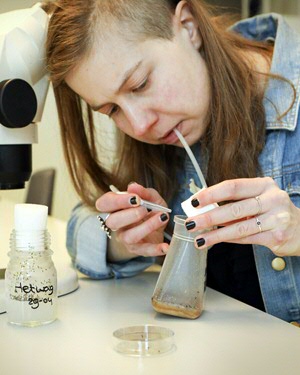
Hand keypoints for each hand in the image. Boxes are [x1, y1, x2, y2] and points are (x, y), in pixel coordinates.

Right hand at [95, 182, 169, 256]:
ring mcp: (126, 238)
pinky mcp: (138, 249)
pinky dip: (156, 249)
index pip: (104, 204)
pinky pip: (145, 251)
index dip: (117, 201)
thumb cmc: (151, 211)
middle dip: (129, 214)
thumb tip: (133, 186)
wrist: (158, 229)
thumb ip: (144, 192)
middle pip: (113, 221)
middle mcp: (117, 224)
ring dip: (146, 227)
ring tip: (162, 218)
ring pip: (129, 237)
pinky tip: (165, 247)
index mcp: (116, 208)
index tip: (135, 198)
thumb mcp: (151, 198)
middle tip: (145, 209)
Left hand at [185, 177, 299, 255]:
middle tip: (191, 223)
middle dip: (209, 217)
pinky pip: (246, 238)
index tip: (194, 201)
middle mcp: (273, 198)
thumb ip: (236, 202)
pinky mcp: (277, 236)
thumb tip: (205, 209)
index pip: (233, 186)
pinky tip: (215, 241)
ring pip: (238, 227)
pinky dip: (228, 240)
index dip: (211, 193)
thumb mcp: (259, 200)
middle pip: (234, 208)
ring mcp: (277, 218)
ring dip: (215, 234)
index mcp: (264, 185)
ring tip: (199, 239)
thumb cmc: (273, 212)